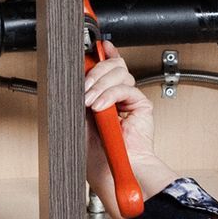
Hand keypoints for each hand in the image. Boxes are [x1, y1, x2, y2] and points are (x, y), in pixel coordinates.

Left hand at [84, 52, 178, 218]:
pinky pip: (127, 88)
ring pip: (119, 72)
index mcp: (103, 96)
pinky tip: (101, 107)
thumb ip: (80, 96)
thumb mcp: (78, 118)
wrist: (111, 172)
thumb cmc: (95, 154)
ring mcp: (129, 100)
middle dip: (95, 72)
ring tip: (90, 102)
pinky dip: (111, 94)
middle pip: (113, 65)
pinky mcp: (141, 106)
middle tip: (84, 87)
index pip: (106, 67)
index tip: (95, 46)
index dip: (102, 54)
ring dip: (101, 84)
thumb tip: (76, 75)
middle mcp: (116, 96)